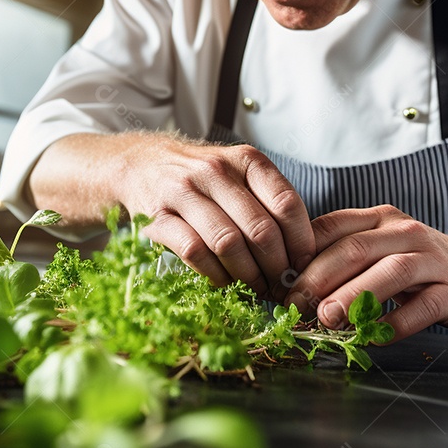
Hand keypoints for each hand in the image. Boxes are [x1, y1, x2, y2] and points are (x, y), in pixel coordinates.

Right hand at [118, 136, 315, 300]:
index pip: (287, 204)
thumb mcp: (241, 176)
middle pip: (260, 230)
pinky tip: (224, 280)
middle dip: (276, 267)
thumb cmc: (205, 180)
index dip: (301, 242)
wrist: (143, 165)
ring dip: (247, 274)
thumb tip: (302, 256)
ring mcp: (184, 192)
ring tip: (255, 287)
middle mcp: (216, 171)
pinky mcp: (158, 217)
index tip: (304, 265)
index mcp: (246, 160)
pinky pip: (195, 252)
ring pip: (228, 243)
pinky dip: (215, 274)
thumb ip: (270, 205)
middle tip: (281, 286)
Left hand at [284, 205, 447, 339]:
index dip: (301, 255)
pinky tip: (373, 338)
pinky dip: (396, 325)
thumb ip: (340, 259)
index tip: (279, 285)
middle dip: (320, 278)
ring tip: (327, 319)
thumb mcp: (379, 248)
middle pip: (356, 248)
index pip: (332, 227)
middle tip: (295, 307)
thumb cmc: (416, 264)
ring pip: (390, 273)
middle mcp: (405, 233)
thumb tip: (289, 287)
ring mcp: (432, 261)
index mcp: (379, 219)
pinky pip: (423, 308)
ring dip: (354, 296)